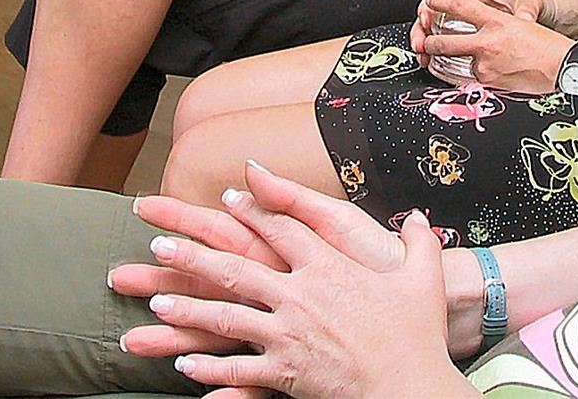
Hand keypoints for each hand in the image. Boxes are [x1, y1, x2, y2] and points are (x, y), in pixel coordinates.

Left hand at [142, 164, 465, 398]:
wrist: (411, 386)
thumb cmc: (417, 334)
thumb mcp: (421, 278)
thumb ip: (418, 242)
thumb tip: (418, 219)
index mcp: (329, 266)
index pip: (282, 228)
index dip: (254, 210)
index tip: (228, 197)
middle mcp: (302, 295)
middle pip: (236, 268)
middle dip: (194, 255)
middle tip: (159, 244)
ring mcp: (290, 334)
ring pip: (228, 317)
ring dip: (189, 309)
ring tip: (156, 302)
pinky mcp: (287, 372)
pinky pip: (240, 369)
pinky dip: (211, 369)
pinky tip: (185, 365)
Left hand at [413, 0, 572, 93]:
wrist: (565, 67)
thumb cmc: (547, 44)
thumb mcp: (520, 22)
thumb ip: (497, 23)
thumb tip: (482, 23)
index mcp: (497, 20)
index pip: (459, 5)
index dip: (439, 1)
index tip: (431, 0)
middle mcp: (489, 42)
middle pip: (444, 41)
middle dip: (429, 42)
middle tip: (425, 41)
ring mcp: (487, 65)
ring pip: (454, 63)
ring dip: (441, 62)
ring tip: (435, 59)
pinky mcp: (490, 83)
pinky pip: (470, 78)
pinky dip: (468, 74)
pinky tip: (471, 71)